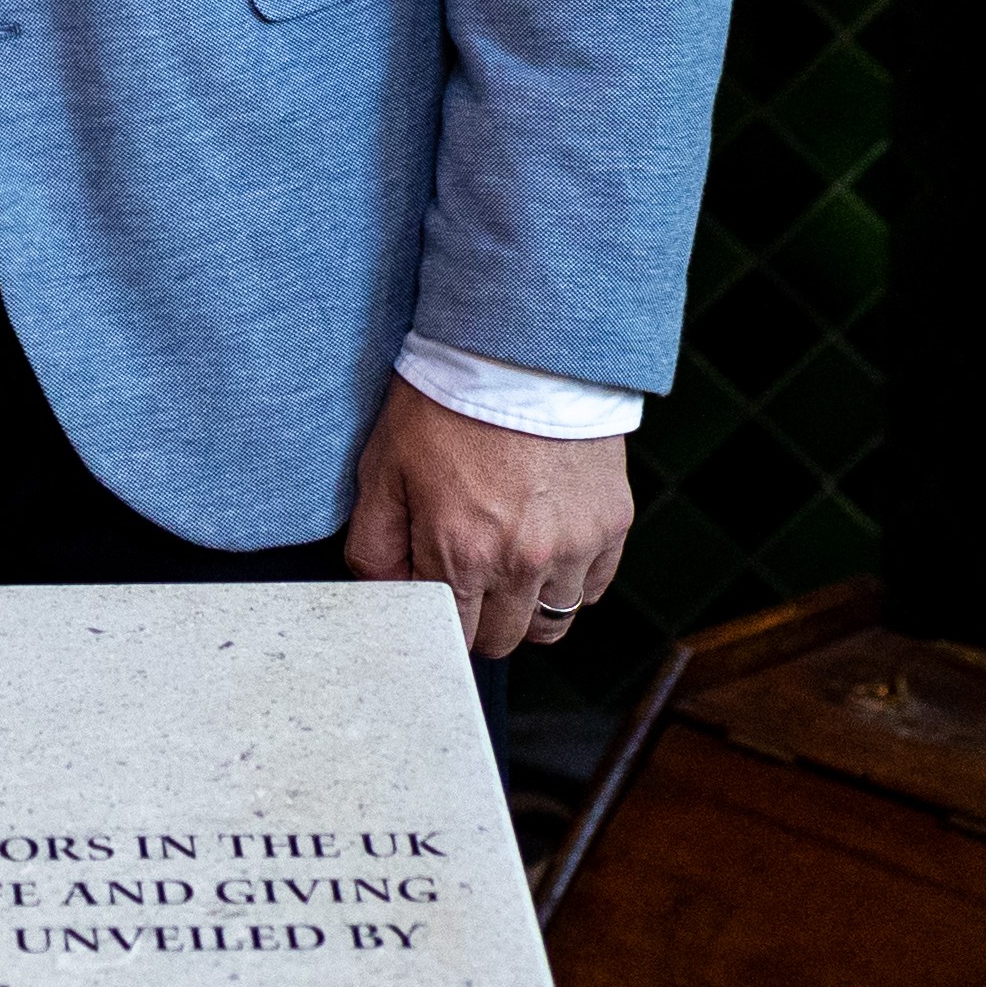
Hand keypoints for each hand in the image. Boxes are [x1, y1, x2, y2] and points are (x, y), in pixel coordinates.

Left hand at [342, 375, 630, 660]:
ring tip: (509, 557)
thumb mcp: (383, 467)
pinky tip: (546, 540)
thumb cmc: (446, 402)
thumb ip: (374, 543)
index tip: (433, 593)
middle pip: (502, 639)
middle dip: (479, 618)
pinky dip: (569, 578)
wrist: (521, 347)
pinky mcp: (611, 525)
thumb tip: (383, 591)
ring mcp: (573, 546)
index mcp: (461, 552)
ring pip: (552, 623)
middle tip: (468, 574)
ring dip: (526, 603)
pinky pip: (591, 587)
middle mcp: (522, 561)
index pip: (451, 635)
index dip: (437, 620)